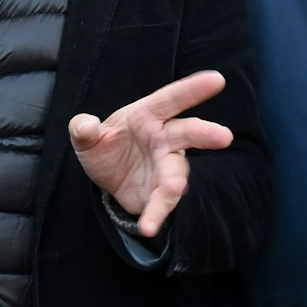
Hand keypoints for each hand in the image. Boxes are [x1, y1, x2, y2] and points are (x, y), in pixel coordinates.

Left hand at [69, 70, 232, 237]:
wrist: (106, 176)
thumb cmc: (104, 144)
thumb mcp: (86, 136)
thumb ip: (83, 129)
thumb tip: (85, 126)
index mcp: (147, 115)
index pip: (171, 99)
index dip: (193, 89)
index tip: (217, 80)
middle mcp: (164, 138)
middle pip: (187, 133)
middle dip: (205, 134)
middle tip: (223, 136)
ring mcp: (166, 166)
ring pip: (177, 173)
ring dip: (175, 183)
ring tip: (173, 191)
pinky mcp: (162, 192)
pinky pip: (163, 203)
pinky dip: (157, 214)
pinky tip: (149, 227)